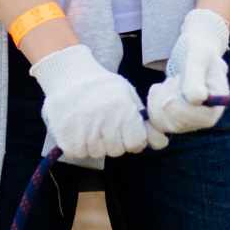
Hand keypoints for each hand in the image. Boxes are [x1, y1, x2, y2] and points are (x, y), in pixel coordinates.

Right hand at [31, 45, 167, 157]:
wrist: (68, 75)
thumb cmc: (102, 86)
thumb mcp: (126, 94)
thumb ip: (143, 119)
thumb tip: (161, 143)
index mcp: (123, 109)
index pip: (136, 143)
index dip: (132, 138)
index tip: (124, 129)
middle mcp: (105, 121)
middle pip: (117, 151)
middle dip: (114, 141)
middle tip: (105, 124)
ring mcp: (85, 131)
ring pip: (98, 153)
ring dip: (96, 143)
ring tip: (90, 124)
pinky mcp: (68, 138)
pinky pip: (80, 154)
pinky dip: (80, 145)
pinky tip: (79, 129)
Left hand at [146, 9, 229, 133]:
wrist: (191, 52)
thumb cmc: (198, 50)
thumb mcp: (198, 55)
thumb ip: (196, 75)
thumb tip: (197, 98)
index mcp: (218, 100)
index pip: (204, 118)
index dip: (184, 112)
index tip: (169, 98)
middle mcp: (205, 115)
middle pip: (181, 124)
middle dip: (169, 101)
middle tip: (175, 78)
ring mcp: (190, 120)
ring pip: (165, 123)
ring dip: (160, 99)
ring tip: (171, 80)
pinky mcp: (175, 119)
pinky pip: (156, 119)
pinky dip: (153, 101)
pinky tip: (160, 88)